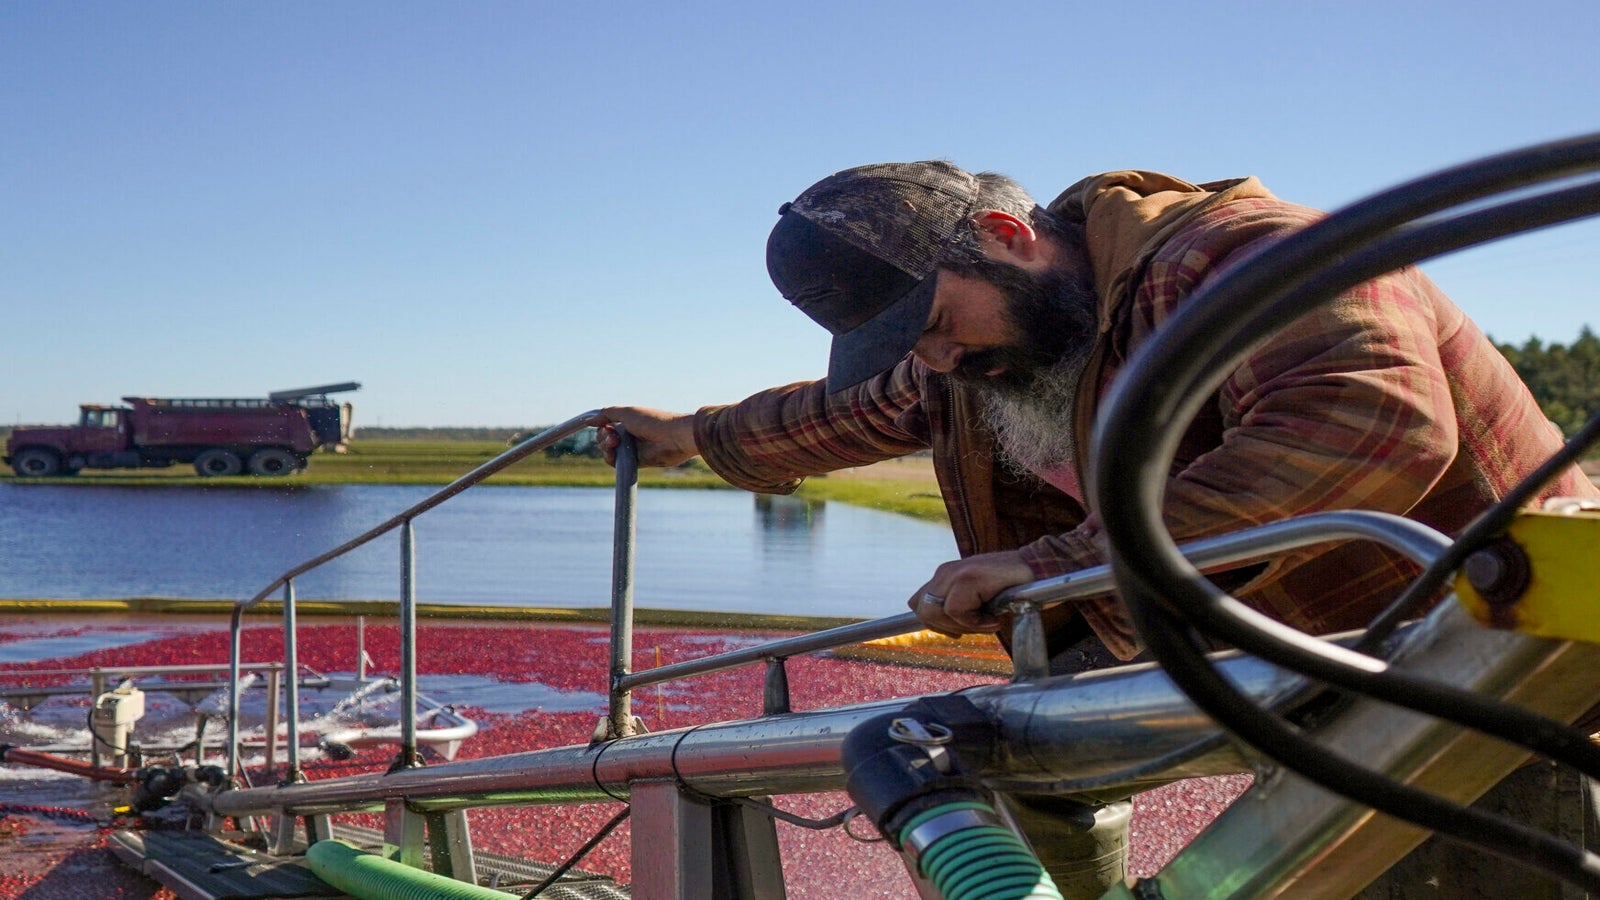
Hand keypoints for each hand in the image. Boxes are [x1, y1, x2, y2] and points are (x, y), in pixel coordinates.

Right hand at [588, 406, 698, 467]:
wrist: (674, 437)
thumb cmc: (653, 421)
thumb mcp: (627, 412)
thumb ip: (607, 414)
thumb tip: (589, 420)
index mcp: (628, 422)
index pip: (606, 426)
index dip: (601, 426)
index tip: (602, 425)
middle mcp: (629, 435)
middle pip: (604, 439)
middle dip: (603, 437)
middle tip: (612, 435)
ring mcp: (633, 449)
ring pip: (608, 451)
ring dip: (606, 447)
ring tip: (614, 443)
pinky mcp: (637, 462)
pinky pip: (617, 462)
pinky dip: (611, 457)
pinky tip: (614, 451)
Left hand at [908, 550, 1034, 635]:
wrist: (1038, 569)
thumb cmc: (1011, 588)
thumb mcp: (977, 598)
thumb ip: (957, 606)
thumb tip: (943, 627)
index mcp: (945, 575)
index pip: (918, 602)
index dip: (935, 623)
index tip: (959, 630)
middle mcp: (945, 572)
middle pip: (923, 612)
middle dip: (948, 628)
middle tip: (977, 625)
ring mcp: (955, 573)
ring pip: (936, 613)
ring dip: (965, 625)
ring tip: (989, 618)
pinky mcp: (968, 578)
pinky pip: (956, 612)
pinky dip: (977, 623)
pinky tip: (995, 616)